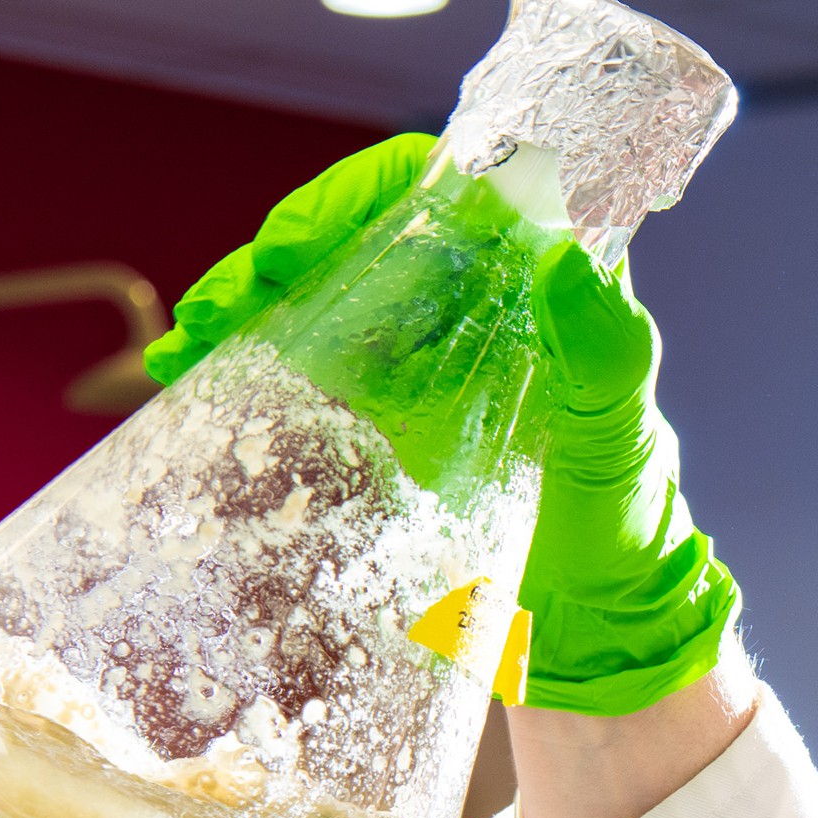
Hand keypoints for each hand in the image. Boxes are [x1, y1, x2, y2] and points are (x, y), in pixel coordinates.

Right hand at [149, 137, 739, 718]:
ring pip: (321, 293)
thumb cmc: (626, 528)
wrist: (598, 628)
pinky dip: (246, 358)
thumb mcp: (620, 444)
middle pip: (364, 236)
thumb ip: (606, 358)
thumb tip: (567, 262)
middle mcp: (476, 303)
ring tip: (191, 341)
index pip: (448, 189)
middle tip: (221, 303)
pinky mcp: (385, 415)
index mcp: (538, 283)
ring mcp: (423, 358)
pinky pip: (305, 362)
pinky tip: (193, 375)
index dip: (364, 194)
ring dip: (246, 302)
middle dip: (278, 255)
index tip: (298, 244)